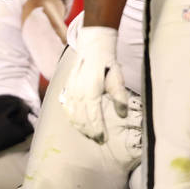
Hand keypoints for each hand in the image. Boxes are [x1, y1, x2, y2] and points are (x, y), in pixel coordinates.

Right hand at [60, 26, 128, 142]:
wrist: (93, 47)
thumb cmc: (107, 64)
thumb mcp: (117, 78)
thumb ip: (120, 97)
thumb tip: (122, 115)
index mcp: (91, 91)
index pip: (93, 116)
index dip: (98, 130)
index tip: (103, 139)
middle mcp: (78, 92)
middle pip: (81, 119)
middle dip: (90, 132)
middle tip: (99, 141)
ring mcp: (70, 91)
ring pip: (72, 115)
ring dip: (80, 127)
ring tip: (90, 135)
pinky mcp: (67, 89)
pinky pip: (67, 108)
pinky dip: (71, 118)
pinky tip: (77, 124)